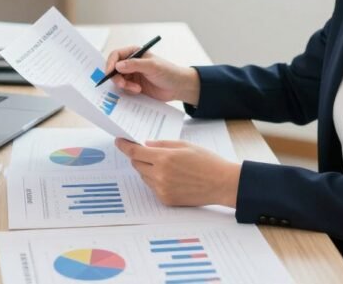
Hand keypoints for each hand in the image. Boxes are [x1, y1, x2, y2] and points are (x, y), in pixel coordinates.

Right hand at [104, 46, 200, 105]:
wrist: (178, 87)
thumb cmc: (169, 72)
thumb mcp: (152, 66)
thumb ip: (135, 64)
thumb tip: (118, 65)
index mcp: (134, 53)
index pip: (116, 55)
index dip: (110, 63)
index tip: (109, 73)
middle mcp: (131, 63)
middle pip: (114, 69)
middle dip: (116, 78)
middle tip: (123, 85)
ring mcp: (132, 75)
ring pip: (118, 81)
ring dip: (124, 86)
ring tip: (137, 89)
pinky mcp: (134, 86)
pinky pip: (124, 89)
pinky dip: (128, 91)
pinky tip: (139, 91)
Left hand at [115, 138, 240, 207]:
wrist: (222, 183)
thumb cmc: (207, 161)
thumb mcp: (185, 145)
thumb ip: (162, 145)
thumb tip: (146, 145)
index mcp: (164, 158)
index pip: (135, 152)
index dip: (124, 146)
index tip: (119, 142)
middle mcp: (160, 175)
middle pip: (137, 164)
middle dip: (138, 157)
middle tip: (148, 152)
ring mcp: (162, 189)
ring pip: (144, 176)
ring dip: (147, 168)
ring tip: (166, 165)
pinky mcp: (166, 200)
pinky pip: (152, 187)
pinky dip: (155, 180)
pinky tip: (171, 176)